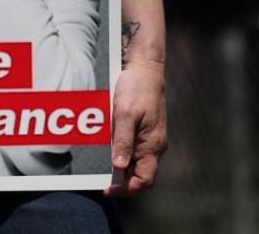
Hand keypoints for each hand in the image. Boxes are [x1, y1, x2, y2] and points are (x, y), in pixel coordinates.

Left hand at [105, 60, 167, 195]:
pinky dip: (123, 156)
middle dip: (123, 183)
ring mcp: (151, 140)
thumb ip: (123, 141)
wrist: (146, 70)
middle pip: (141, 176)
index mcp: (153, 145)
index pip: (144, 180)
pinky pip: (136, 152)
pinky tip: (111, 151)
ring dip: (122, 170)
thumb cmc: (137, 89)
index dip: (126, 189)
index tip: (107, 189)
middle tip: (103, 181)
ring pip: (138, 165)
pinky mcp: (145, 133)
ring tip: (104, 168)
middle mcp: (155, 146)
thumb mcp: (125, 114)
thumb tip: (119, 167)